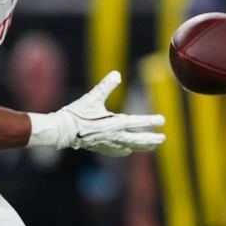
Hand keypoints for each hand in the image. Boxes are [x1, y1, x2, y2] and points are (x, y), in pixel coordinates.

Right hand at [29, 71, 165, 155]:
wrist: (62, 131)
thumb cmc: (78, 113)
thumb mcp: (93, 97)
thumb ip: (106, 85)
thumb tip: (116, 74)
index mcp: (115, 124)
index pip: (138, 122)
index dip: (151, 121)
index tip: (162, 120)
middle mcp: (115, 136)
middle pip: (138, 140)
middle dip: (151, 139)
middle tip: (163, 138)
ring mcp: (109, 144)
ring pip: (131, 147)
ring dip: (142, 146)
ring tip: (152, 146)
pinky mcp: (101, 148)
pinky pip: (118, 151)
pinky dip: (126, 150)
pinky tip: (128, 151)